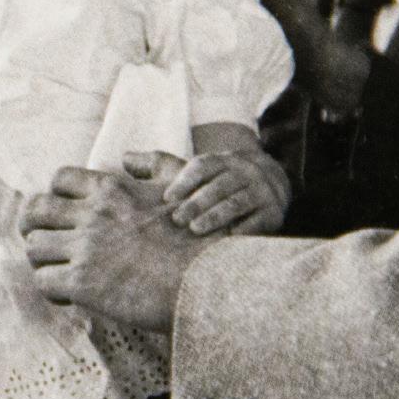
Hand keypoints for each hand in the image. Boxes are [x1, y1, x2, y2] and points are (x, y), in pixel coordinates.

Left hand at [21, 156, 219, 331]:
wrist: (206, 279)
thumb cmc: (200, 235)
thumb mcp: (181, 186)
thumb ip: (154, 165)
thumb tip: (127, 157)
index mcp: (111, 189)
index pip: (59, 179)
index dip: (55, 197)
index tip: (63, 214)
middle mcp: (92, 215)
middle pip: (35, 210)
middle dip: (33, 225)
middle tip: (44, 240)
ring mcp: (84, 248)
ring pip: (33, 246)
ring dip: (42, 259)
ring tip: (58, 270)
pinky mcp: (81, 283)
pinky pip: (43, 282)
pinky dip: (52, 289)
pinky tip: (70, 295)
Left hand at [158, 147, 289, 235]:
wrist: (270, 185)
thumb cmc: (218, 182)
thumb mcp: (192, 170)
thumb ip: (159, 166)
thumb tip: (124, 159)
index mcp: (222, 161)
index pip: (203, 166)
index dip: (185, 181)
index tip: (167, 198)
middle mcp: (244, 172)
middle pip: (220, 185)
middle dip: (198, 202)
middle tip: (177, 220)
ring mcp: (261, 191)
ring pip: (238, 202)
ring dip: (217, 216)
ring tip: (196, 230)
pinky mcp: (274, 212)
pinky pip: (259, 220)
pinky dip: (244, 229)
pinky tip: (228, 239)